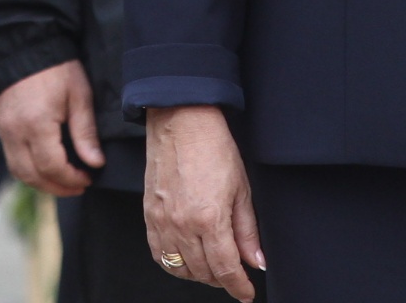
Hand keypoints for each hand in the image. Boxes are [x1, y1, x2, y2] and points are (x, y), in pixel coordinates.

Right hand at [0, 60, 104, 196]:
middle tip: (79, 186)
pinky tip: (46, 167)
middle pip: (33, 176)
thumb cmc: (56, 68)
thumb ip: (85, 132)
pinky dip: (30, 170)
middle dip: (58, 187)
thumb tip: (95, 163)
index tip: (89, 177)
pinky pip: (12, 160)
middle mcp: (15, 132)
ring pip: (19, 172)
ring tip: (64, 181)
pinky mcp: (1, 128)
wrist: (22, 46)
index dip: (71, 178)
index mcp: (37, 124)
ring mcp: (4, 131)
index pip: (52, 167)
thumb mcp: (78, 95)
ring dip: (42, 183)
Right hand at [143, 106, 264, 301]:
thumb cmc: (214, 148)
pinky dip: (173, 264)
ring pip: (179, 268)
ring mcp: (162, 221)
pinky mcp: (149, 214)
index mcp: (210, 219)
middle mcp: (182, 225)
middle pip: (203, 272)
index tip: (247, 293)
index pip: (226, 269)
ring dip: (198, 275)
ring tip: (212, 269)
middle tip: (234, 275)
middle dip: (222, 280)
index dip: (239, 286)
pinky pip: (158, 253)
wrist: (181, 121)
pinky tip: (186, 259)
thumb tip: (255, 262)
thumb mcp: (241, 189)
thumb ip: (247, 231)